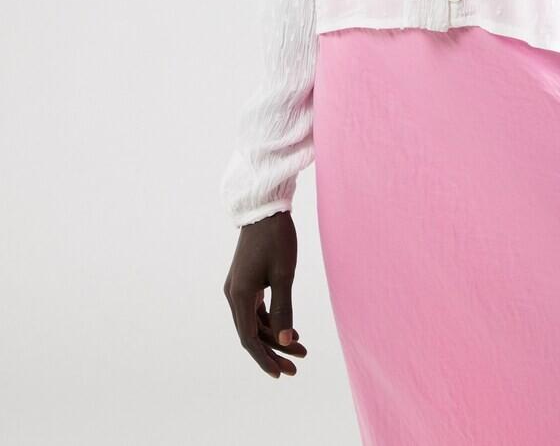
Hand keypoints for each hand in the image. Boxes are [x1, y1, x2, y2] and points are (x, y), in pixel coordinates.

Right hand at [223, 209, 308, 377]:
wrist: (266, 209)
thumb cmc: (276, 238)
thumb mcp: (284, 274)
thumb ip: (283, 309)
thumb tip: (286, 340)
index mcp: (239, 295)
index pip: (249, 338)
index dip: (264, 358)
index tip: (281, 373)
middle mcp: (234, 294)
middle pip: (251, 333)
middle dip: (274, 351)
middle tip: (297, 367)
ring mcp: (238, 288)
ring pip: (255, 322)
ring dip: (275, 336)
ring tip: (301, 349)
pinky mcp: (246, 281)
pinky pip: (256, 310)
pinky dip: (271, 321)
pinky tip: (289, 329)